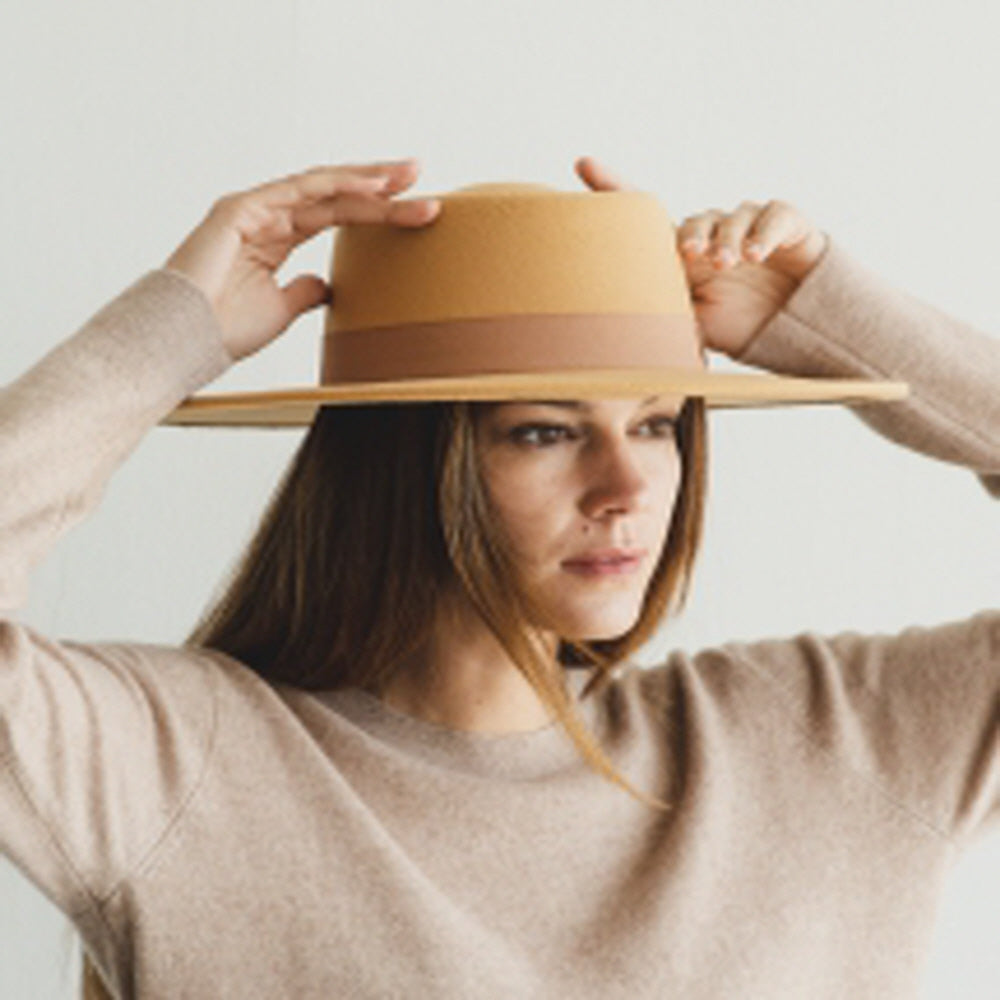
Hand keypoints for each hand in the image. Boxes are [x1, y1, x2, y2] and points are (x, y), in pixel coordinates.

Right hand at [164, 159, 441, 361]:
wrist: (184, 341)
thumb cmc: (223, 330)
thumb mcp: (280, 310)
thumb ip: (304, 293)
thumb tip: (327, 286)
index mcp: (275, 238)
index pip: (335, 216)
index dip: (376, 213)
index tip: (417, 211)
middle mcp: (266, 216)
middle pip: (334, 196)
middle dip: (379, 187)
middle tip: (421, 178)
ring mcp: (253, 209)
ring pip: (321, 188)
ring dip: (366, 180)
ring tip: (406, 177)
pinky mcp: (240, 210)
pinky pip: (298, 191)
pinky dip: (336, 185)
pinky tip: (371, 186)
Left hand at [574, 156, 828, 358]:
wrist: (800, 330)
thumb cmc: (741, 326)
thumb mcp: (696, 328)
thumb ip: (664, 321)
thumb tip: (620, 338)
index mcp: (685, 257)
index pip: (646, 220)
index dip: (615, 189)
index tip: (583, 166)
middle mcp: (714, 234)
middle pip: (694, 219)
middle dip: (691, 235)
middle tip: (689, 255)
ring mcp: (750, 226)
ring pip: (732, 216)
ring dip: (727, 238)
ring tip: (729, 262)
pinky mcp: (788, 223)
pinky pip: (773, 215)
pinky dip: (764, 231)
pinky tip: (757, 254)